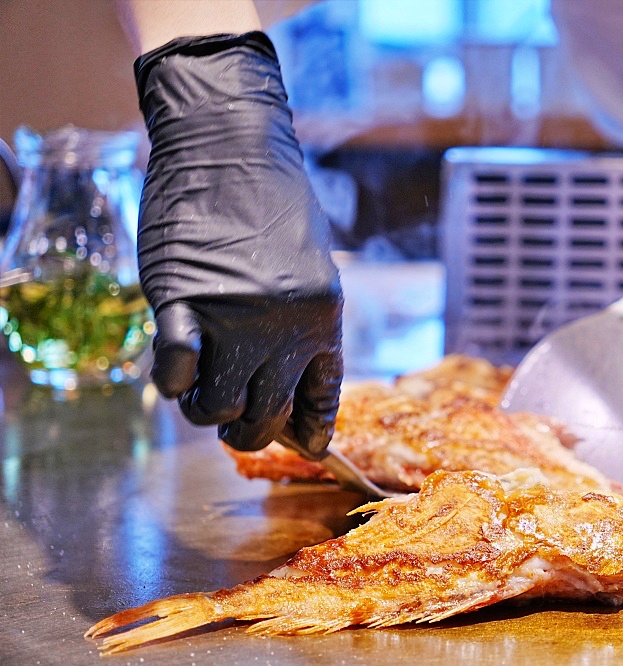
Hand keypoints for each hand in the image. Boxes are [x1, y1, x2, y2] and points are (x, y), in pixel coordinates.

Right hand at [135, 32, 342, 453]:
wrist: (232, 143)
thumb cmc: (273, 202)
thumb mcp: (312, 267)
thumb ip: (302, 324)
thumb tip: (288, 387)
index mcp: (325, 318)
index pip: (323, 398)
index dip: (312, 431)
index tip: (306, 446)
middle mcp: (286, 326)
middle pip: (267, 416)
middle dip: (246, 429)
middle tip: (229, 417)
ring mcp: (236, 316)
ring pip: (219, 406)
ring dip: (204, 408)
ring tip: (196, 389)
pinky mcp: (182, 299)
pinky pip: (175, 370)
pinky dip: (171, 380)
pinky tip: (173, 366)